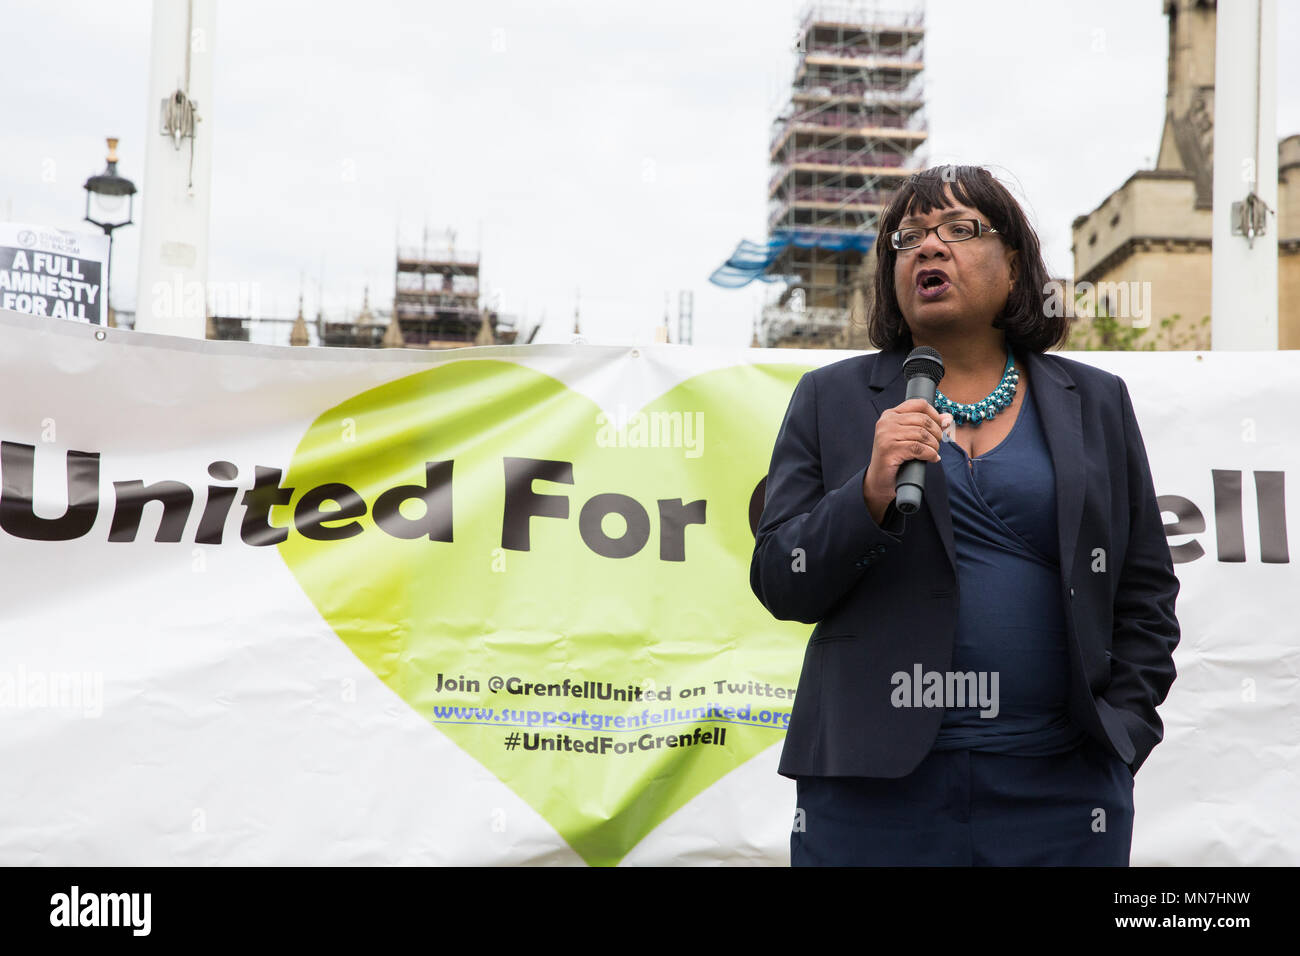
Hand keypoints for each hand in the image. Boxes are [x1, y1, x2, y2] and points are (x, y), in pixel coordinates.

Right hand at [862, 400, 952, 522]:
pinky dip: (930, 454)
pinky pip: (918, 448)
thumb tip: (948, 418)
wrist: (879, 480)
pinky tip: (931, 458)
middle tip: (937, 444)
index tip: (941, 426)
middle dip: (936, 432)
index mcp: (890, 415)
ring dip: (934, 445)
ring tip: (934, 452)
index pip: (919, 404)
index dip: (935, 414)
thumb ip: (926, 426)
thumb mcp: (910, 437)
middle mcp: (886, 422)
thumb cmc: (895, 457)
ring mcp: (886, 436)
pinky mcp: (889, 450)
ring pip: (922, 434)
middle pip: (923, 419)